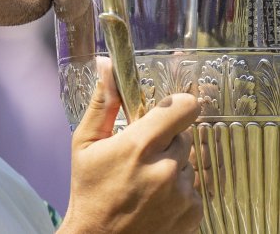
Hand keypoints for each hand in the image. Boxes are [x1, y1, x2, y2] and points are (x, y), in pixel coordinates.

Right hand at [60, 58, 202, 232]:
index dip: (178, 107)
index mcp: (139, 145)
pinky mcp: (192, 215)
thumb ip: (103, 103)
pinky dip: (179, 194)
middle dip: (166, 143)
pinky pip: (194, 190)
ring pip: (189, 165)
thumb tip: (108, 64)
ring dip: (172, 169)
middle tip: (142, 160)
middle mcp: (165, 168)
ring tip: (146, 185)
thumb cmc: (89, 193)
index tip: (169, 114)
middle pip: (184, 137)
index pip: (184, 107)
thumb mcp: (85, 145)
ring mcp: (181, 194)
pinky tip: (156, 203)